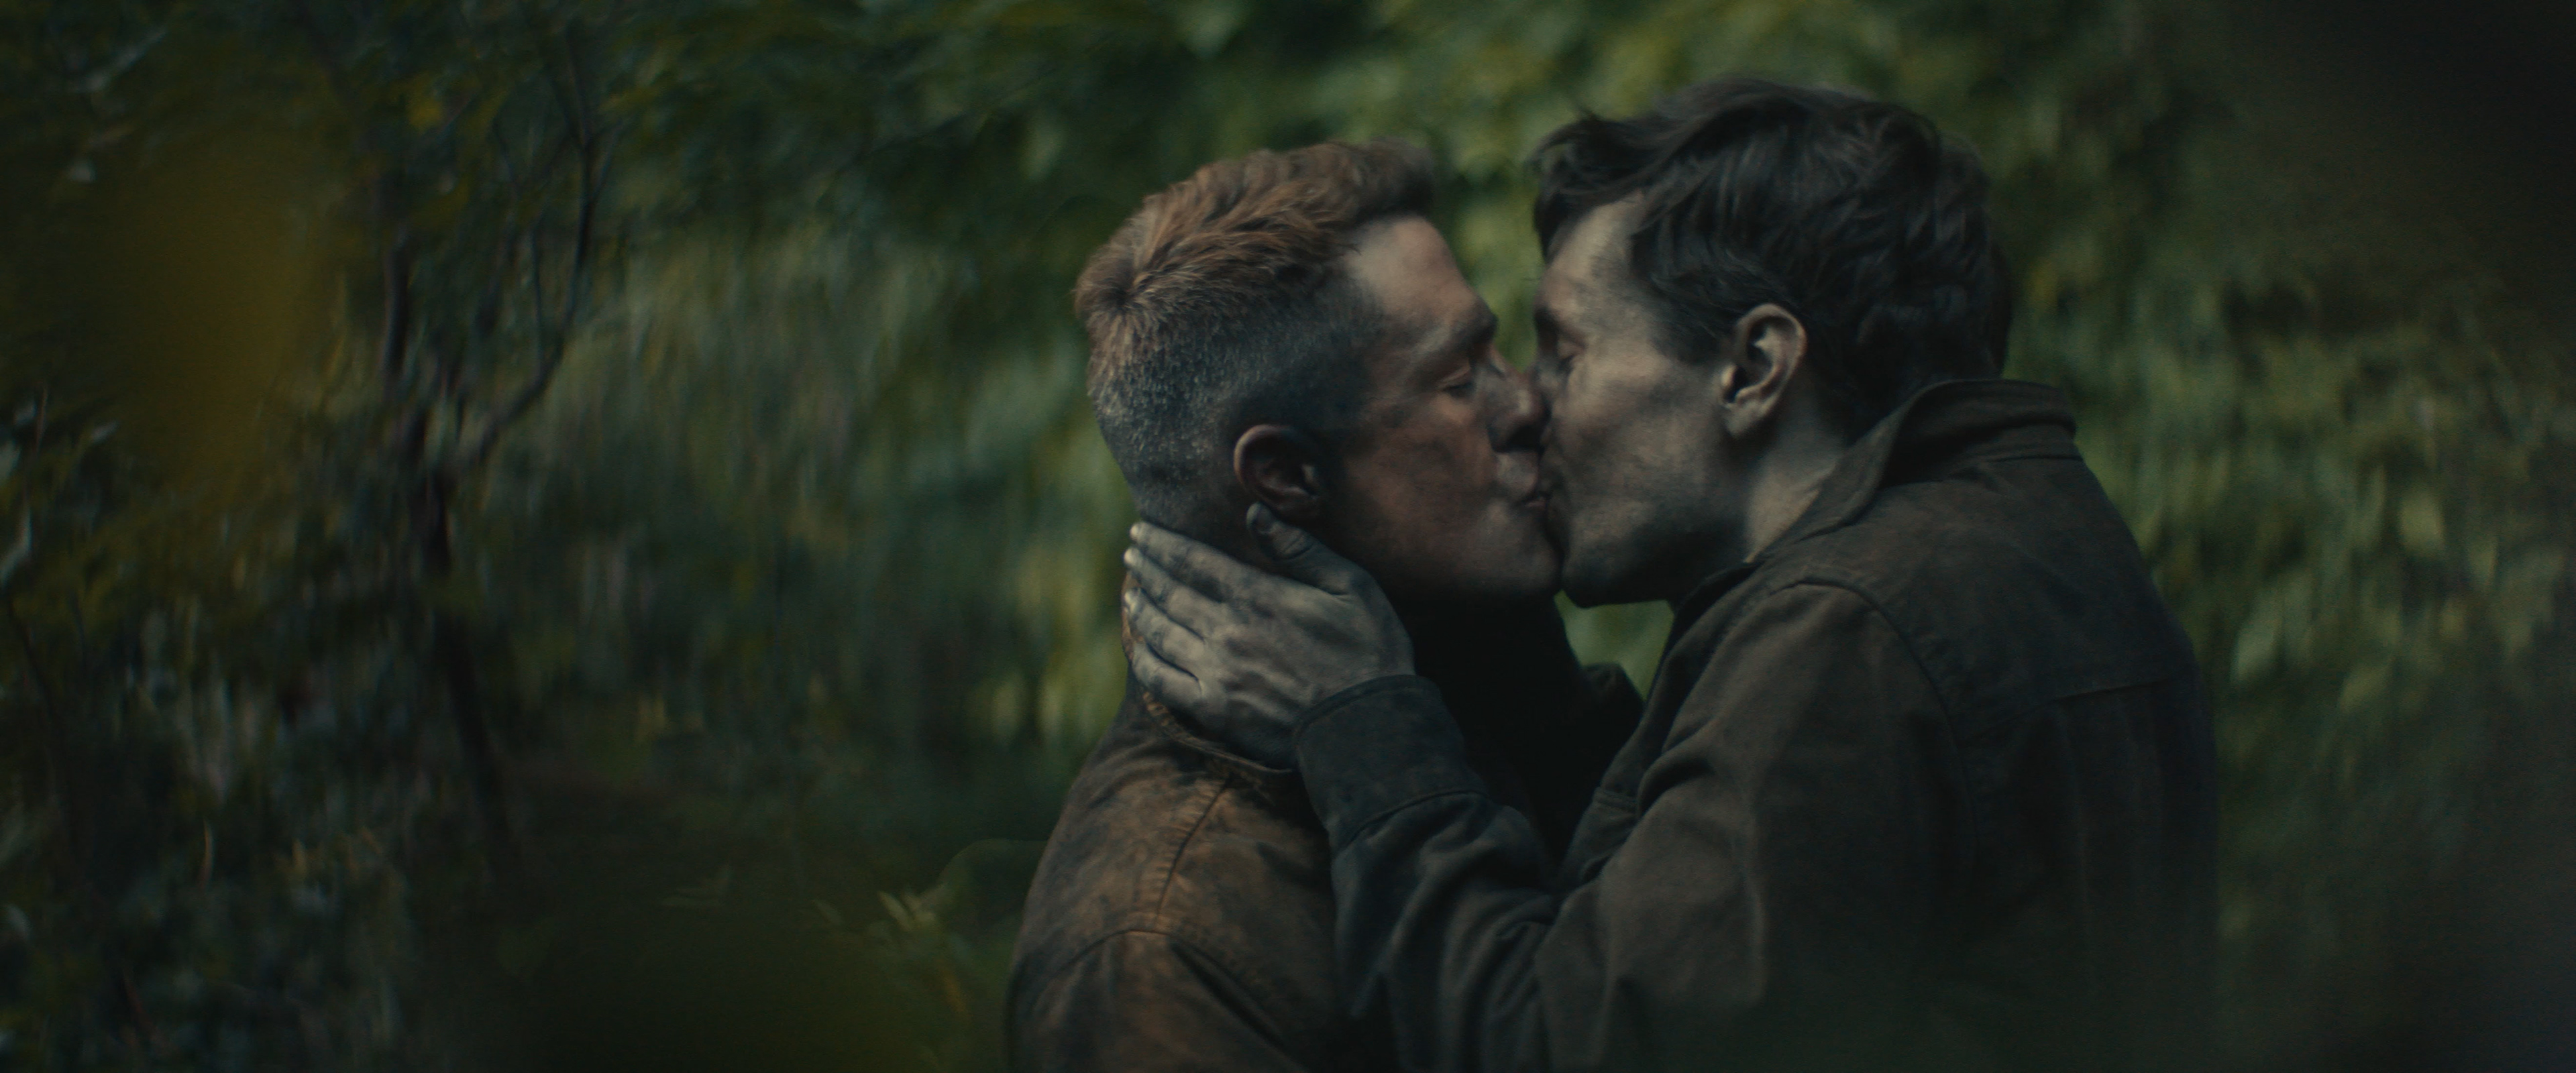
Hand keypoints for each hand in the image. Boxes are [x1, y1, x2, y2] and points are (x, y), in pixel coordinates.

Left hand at [1123, 504, 1413, 767]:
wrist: (1367, 725)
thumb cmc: (1369, 652)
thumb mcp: (1351, 587)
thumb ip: (1299, 550)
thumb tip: (1254, 515)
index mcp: (1258, 597)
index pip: (1193, 561)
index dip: (1161, 544)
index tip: (1141, 531)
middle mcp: (1228, 631)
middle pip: (1170, 593)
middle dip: (1146, 569)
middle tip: (1131, 553)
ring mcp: (1217, 673)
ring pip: (1161, 634)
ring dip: (1141, 610)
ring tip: (1131, 595)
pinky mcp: (1215, 711)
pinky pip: (1163, 682)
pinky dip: (1145, 661)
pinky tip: (1139, 648)